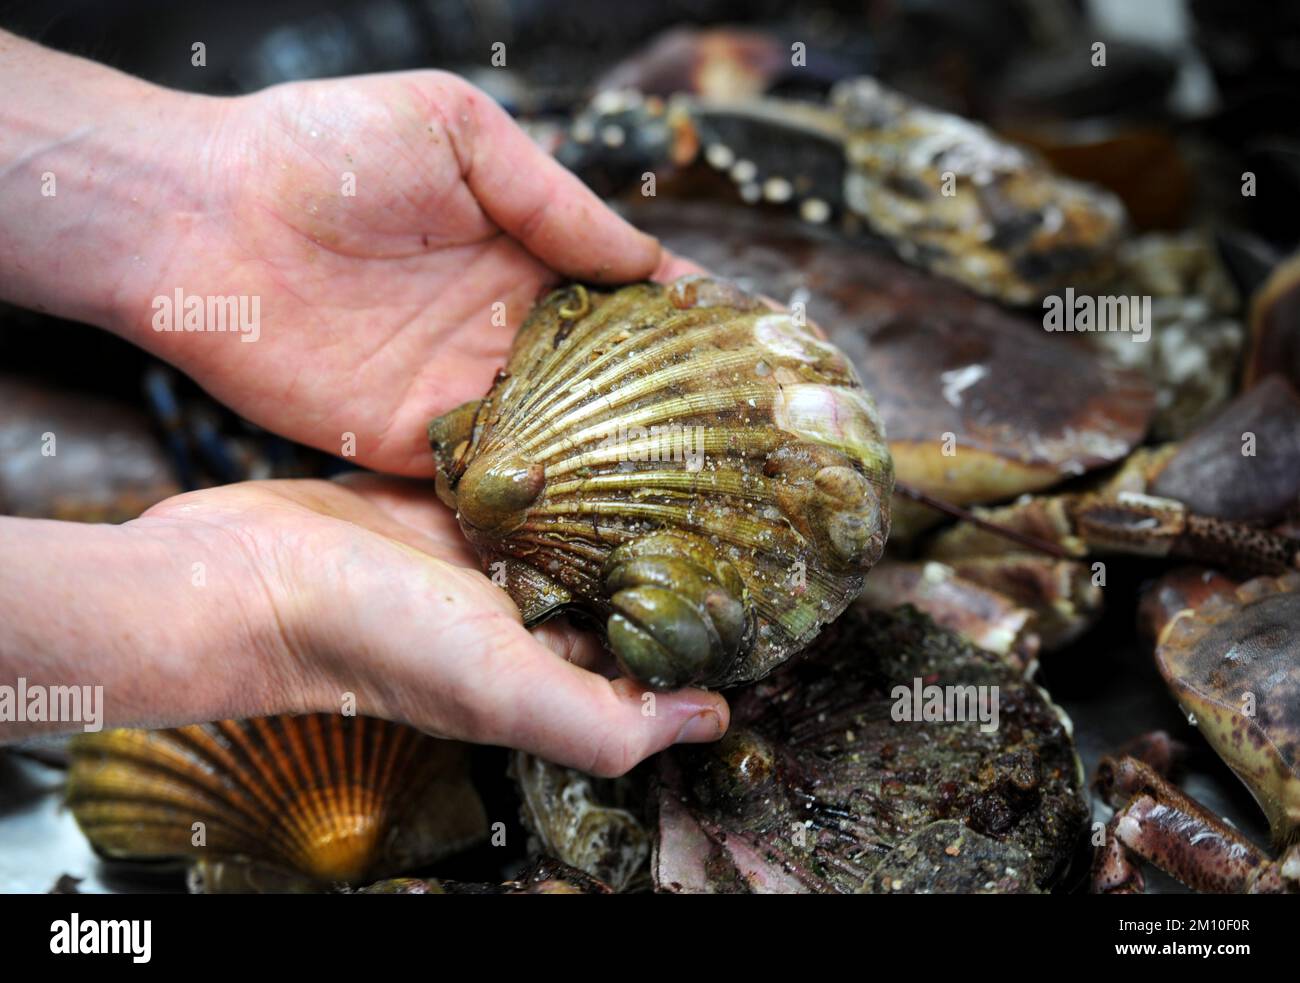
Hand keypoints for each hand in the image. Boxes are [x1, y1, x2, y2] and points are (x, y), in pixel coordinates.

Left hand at [0, 37, 687, 475]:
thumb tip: (649, 260)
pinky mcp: (412, 439)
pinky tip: (601, 519)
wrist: (198, 218)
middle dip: (666, 403)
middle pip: (603, 377)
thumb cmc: (323, 148)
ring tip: (699, 490)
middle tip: (744, 438)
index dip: (682, 318)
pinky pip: (491, 475)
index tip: (748, 346)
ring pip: (560, 434)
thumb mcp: (457, 132)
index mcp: (520, 252)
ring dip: (616, 460)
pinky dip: (539, 494)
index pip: (622, 294)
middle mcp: (501, 327)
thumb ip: (554, 200)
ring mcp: (461, 387)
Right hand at [129, 475, 728, 774]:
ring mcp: (493, 552)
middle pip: (626, 578)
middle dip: (681, 537)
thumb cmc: (369, 640)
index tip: (768, 563)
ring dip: (630, 481)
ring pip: (583, 517)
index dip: (705, 618)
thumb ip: (607, 722)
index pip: (652, 650)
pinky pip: (529, 471)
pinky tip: (609, 402)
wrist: (249, 574)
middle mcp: (530, 613)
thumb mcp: (502, 690)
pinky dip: (565, 445)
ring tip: (695, 425)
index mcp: (551, 667)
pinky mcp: (457, 498)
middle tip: (748, 472)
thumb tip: (713, 717)